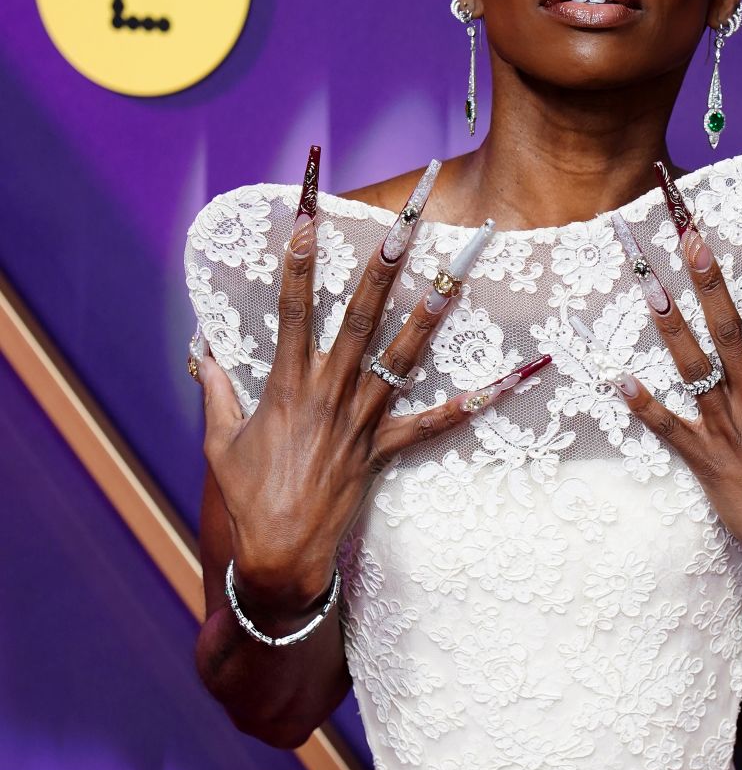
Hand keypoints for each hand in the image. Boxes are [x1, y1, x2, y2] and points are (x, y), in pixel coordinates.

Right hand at [190, 147, 548, 620]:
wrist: (281, 553)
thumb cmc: (248, 495)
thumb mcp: (219, 438)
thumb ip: (213, 386)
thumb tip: (198, 347)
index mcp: (286, 384)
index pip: (293, 309)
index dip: (299, 261)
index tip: (308, 216)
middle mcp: (329, 392)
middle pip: (359, 316)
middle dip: (382, 266)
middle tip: (405, 222)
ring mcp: (363, 419)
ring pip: (403, 355)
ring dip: (432, 312)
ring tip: (458, 273)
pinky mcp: (387, 448)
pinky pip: (439, 422)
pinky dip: (478, 400)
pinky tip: (515, 378)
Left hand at [614, 218, 741, 603]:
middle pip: (729, 329)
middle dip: (709, 281)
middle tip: (690, 239)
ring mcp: (728, 429)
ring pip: (693, 366)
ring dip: (669, 324)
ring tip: (647, 287)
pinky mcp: (705, 460)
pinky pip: (668, 428)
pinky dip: (644, 405)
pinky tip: (619, 379)